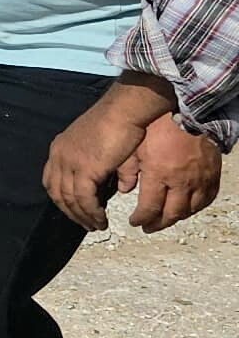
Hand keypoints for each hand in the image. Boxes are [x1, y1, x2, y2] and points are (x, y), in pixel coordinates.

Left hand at [47, 94, 151, 229]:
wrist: (124, 111)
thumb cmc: (120, 123)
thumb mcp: (104, 146)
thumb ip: (107, 168)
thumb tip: (121, 187)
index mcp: (60, 148)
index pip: (52, 180)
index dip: (62, 198)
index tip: (76, 210)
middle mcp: (59, 155)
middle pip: (57, 192)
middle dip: (71, 212)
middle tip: (86, 224)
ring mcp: (69, 162)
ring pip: (70, 199)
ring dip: (83, 216)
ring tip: (96, 225)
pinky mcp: (84, 169)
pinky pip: (84, 199)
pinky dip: (91, 212)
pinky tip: (101, 218)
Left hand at [132, 118, 222, 232]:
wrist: (188, 111)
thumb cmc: (157, 125)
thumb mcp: (134, 144)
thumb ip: (127, 169)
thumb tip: (123, 190)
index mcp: (159, 173)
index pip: (150, 207)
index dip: (141, 219)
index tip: (134, 222)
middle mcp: (181, 181)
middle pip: (171, 214)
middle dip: (157, 224)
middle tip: (147, 227)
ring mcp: (200, 179)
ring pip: (190, 210)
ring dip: (176, 218)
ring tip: (164, 219)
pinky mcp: (213, 175)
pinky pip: (207, 199)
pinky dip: (196, 207)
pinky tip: (186, 208)